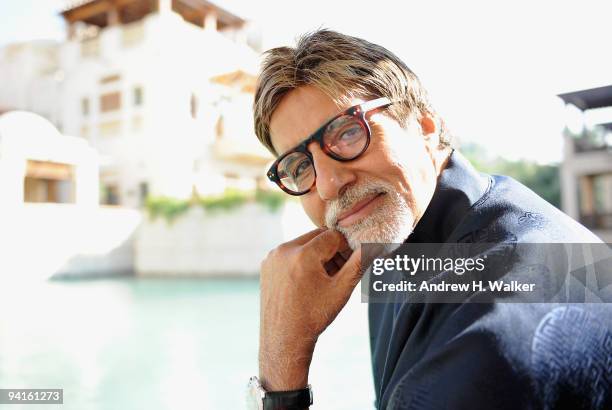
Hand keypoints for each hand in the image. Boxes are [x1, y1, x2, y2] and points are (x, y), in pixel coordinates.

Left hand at [259, 228, 361, 390]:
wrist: (284, 339)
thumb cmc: (315, 316)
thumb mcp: (341, 290)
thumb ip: (359, 263)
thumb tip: (376, 245)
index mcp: (302, 255)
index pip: (333, 236)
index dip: (346, 248)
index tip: (350, 263)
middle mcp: (284, 251)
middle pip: (317, 236)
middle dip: (331, 250)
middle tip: (339, 271)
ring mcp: (272, 258)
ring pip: (303, 244)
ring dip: (316, 254)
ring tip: (323, 279)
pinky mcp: (266, 265)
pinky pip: (289, 253)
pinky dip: (301, 260)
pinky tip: (307, 282)